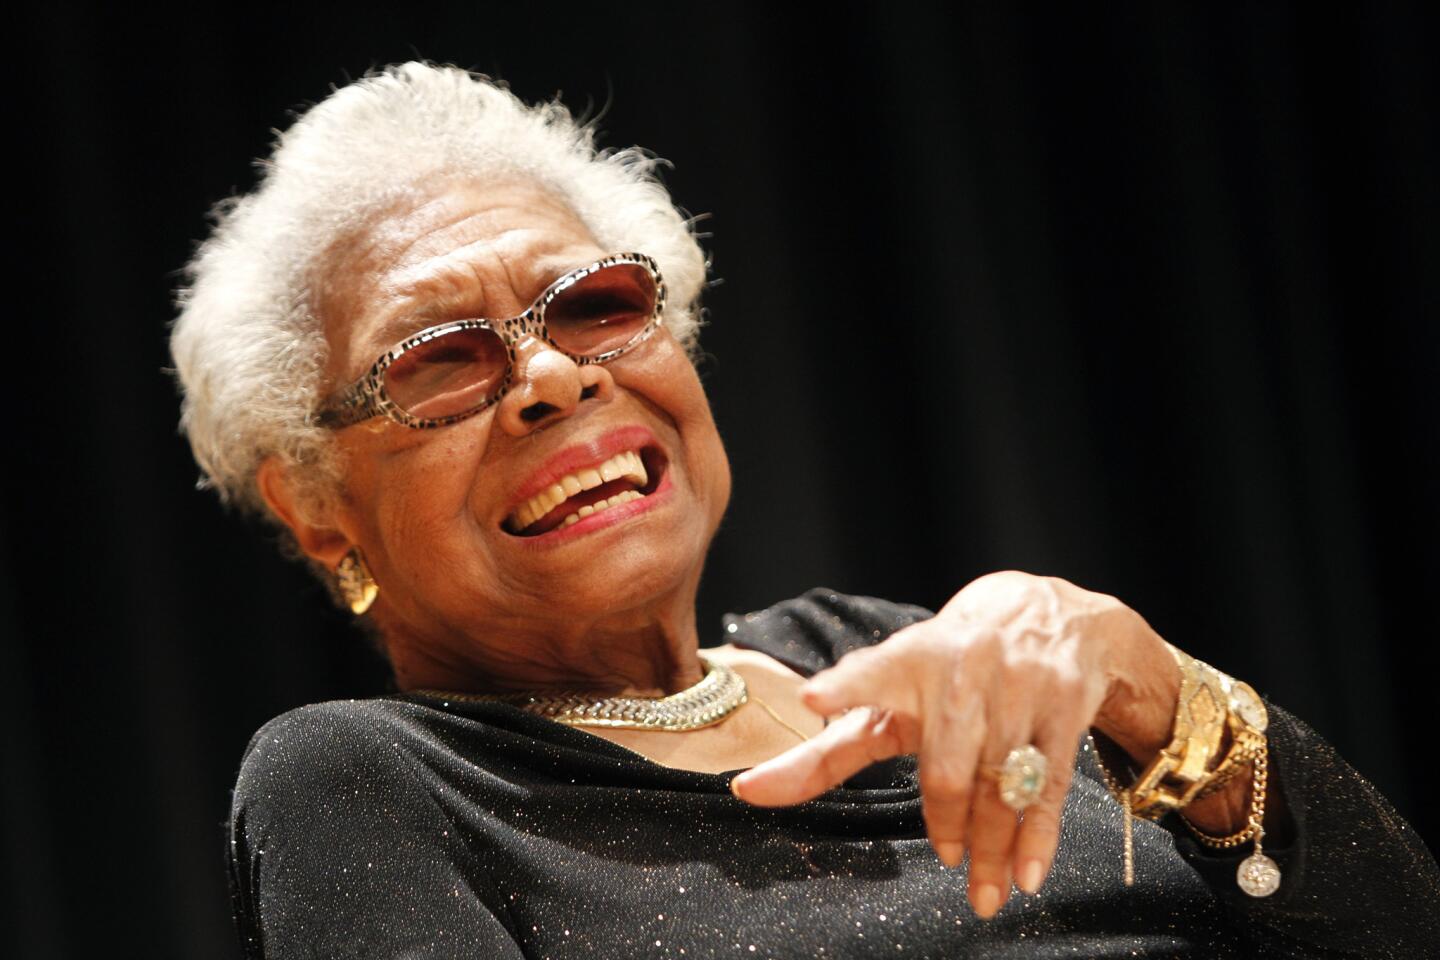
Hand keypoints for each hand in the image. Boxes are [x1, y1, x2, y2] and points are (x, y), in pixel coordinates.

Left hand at [730, 571, 1182, 918]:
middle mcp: (960, 668)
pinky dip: (1038, 834)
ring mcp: (1017, 684)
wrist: (1044, 612)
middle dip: (948, 821)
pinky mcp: (1063, 703)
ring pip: (999, 780)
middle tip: (948, 861)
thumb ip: (823, 750)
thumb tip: (745, 791)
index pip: (870, 673)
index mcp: (906, 661)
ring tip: (984, 893)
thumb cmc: (944, 670)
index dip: (843, 686)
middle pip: (947, 763)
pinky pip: (1050, 781)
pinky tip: (1026, 874)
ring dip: (994, 844)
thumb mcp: (888, 697)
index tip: (813, 697)